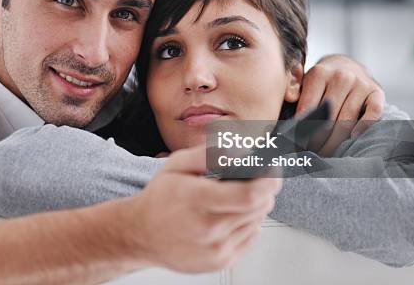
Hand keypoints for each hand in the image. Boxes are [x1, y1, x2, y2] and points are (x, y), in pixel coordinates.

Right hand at [127, 147, 281, 272]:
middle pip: (260, 207)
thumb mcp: (177, 164)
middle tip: (252, 179)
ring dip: (253, 206)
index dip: (269, 180)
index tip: (273, 169)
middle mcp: (208, 229)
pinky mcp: (220, 261)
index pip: (250, 194)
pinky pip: (251, 237)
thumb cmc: (160, 199)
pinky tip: (227, 216)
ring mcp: (215, 249)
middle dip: (263, 189)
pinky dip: (247, 223)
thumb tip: (240, 150)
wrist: (140, 235)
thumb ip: (210, 154)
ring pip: (258, 221)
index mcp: (197, 200)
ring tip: (231, 198)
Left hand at [296, 54, 384, 154]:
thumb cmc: (321, 81)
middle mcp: (342, 76)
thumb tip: (289, 98)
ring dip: (336, 140)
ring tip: (325, 152)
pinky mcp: (377, 91)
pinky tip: (353, 138)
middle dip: (318, 139)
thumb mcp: (304, 80)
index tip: (297, 144)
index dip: (302, 130)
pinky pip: (373, 112)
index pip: (309, 109)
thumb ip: (292, 87)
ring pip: (348, 119)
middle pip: (328, 117)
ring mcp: (361, 84)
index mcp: (320, 73)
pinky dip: (364, 126)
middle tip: (311, 152)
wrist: (348, 66)